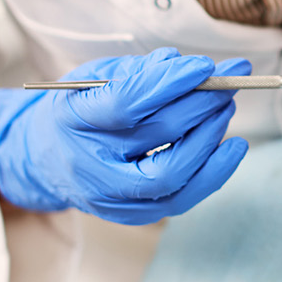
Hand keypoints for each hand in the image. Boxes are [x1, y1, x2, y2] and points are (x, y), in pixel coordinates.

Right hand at [0, 47, 250, 224]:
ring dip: (210, 137)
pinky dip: (213, 172)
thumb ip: (137, 70)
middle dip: (201, 105)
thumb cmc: (79, 110)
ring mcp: (110, 196)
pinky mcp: (133, 215)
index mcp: (72, 118)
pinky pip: (181, 199)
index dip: (169, 83)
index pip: (126, 103)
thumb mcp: (94, 77)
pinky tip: (232, 147)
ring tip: (225, 107)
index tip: (203, 66)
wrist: (48, 159)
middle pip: (157, 136)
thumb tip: (186, 67)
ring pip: (171, 174)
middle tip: (226, 82)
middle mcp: (89, 163)